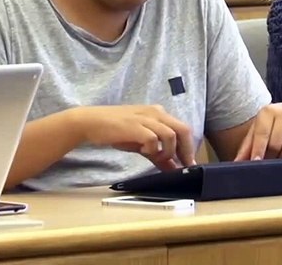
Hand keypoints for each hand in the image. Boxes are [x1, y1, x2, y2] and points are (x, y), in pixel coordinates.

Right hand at [75, 105, 196, 170]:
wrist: (92, 122)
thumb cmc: (117, 131)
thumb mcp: (141, 142)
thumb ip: (159, 154)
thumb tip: (174, 168)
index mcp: (158, 113)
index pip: (183, 129)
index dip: (189, 148)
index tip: (189, 164)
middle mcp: (155, 113)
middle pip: (183, 130)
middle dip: (186, 150)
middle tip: (183, 166)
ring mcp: (145, 118)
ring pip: (171, 135)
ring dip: (168, 151)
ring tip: (157, 158)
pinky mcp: (135, 126)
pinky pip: (153, 139)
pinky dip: (153, 149)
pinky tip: (143, 152)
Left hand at [232, 102, 281, 160]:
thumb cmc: (269, 125)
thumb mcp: (256, 131)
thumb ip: (247, 147)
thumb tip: (238, 163)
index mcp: (268, 111)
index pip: (262, 134)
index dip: (258, 150)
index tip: (256, 162)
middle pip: (276, 144)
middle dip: (268, 158)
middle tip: (264, 167)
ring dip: (281, 161)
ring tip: (275, 165)